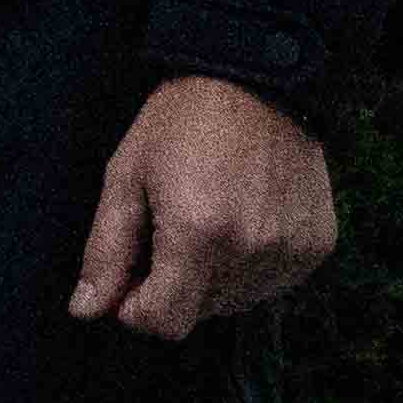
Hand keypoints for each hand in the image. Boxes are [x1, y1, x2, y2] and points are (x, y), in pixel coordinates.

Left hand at [71, 72, 339, 339]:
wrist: (257, 79)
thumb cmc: (181, 122)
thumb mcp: (126, 176)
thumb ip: (106, 250)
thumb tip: (86, 311)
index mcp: (197, 236)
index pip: (164, 324)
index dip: (137, 307)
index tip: (133, 274)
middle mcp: (250, 253)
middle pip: (198, 313)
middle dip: (174, 285)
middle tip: (170, 227)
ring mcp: (290, 253)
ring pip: (236, 302)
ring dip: (214, 277)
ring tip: (210, 215)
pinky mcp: (317, 247)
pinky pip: (274, 282)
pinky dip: (252, 265)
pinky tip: (244, 217)